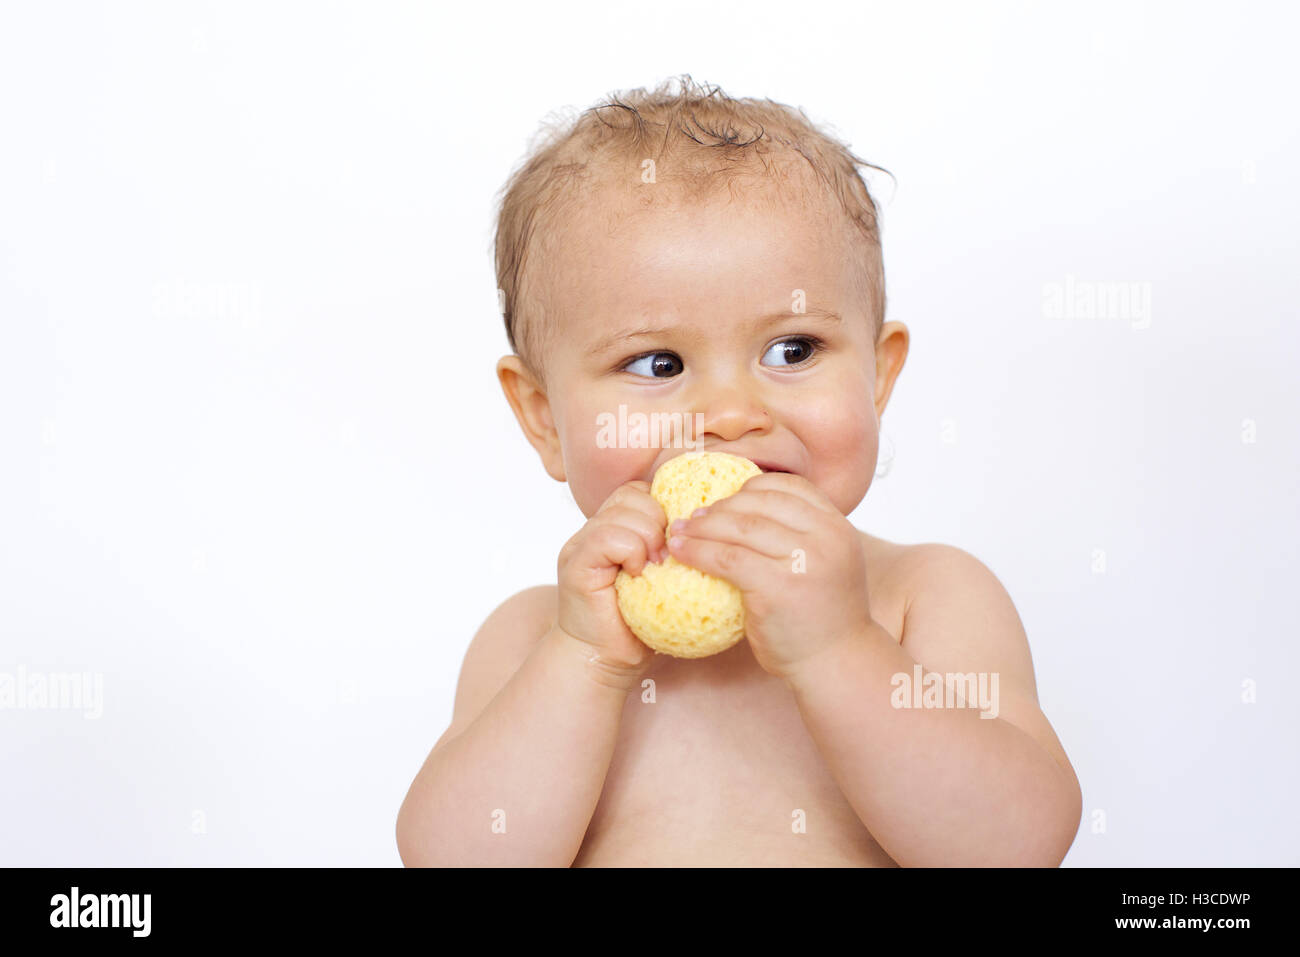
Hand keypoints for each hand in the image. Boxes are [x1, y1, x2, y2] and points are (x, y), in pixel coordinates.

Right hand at [555, 480, 666, 677]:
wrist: (603, 662)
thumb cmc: (641, 626)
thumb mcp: (666, 580)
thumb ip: (675, 551)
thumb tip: (715, 531)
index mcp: (614, 527)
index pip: (642, 491)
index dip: (666, 508)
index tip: (679, 541)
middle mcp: (594, 528)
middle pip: (633, 494)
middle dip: (660, 521)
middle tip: (666, 558)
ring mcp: (581, 543)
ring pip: (623, 511)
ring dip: (648, 537)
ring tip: (654, 567)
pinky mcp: (575, 562)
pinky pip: (609, 537)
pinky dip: (631, 551)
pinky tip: (637, 574)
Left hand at [665, 472, 873, 679]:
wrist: (837, 664)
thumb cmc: (822, 617)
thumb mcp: (825, 564)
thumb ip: (799, 537)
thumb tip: (746, 511)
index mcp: (837, 526)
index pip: (790, 486)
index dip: (752, 487)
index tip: (727, 500)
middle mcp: (825, 538)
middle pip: (760, 503)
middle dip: (721, 506)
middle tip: (694, 517)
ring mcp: (802, 561)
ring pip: (739, 527)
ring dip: (701, 526)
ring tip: (679, 532)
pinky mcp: (777, 586)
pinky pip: (727, 558)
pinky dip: (697, 551)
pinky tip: (680, 551)